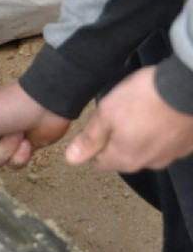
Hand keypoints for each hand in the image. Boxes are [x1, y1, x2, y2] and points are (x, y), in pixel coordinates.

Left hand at [66, 66, 192, 171]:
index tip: (98, 124)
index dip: (94, 144)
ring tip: (140, 111)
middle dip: (116, 140)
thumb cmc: (142, 98)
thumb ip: (89, 139)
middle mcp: (149, 164)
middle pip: (123, 157)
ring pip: (145, 150)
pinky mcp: (187, 145)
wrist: (187, 87)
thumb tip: (71, 159)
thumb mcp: (106, 114)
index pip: (100, 163)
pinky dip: (159, 133)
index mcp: (125, 159)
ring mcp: (171, 156)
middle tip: (118, 114)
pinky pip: (165, 143)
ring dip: (139, 137)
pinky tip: (158, 114)